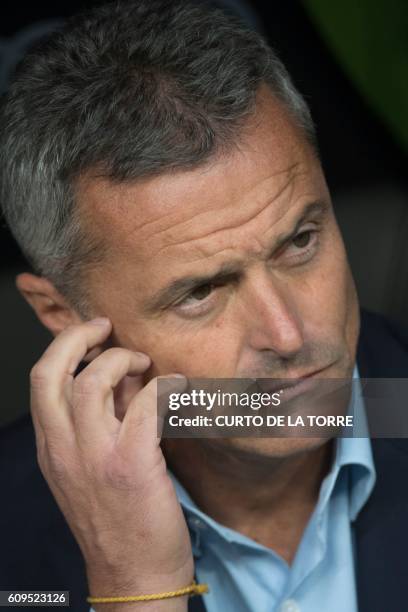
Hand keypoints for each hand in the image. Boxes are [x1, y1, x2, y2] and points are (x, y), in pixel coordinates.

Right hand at [29, 318, 193, 609]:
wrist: (133, 578)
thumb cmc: (117, 522)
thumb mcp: (88, 471)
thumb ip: (98, 423)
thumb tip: (122, 378)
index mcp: (52, 449)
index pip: (40, 383)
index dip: (64, 348)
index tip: (92, 336)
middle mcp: (65, 450)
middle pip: (53, 373)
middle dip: (77, 338)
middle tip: (106, 329)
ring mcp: (96, 457)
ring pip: (92, 382)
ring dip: (121, 360)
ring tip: (143, 364)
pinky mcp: (133, 467)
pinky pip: (145, 405)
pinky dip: (163, 386)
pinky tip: (178, 386)